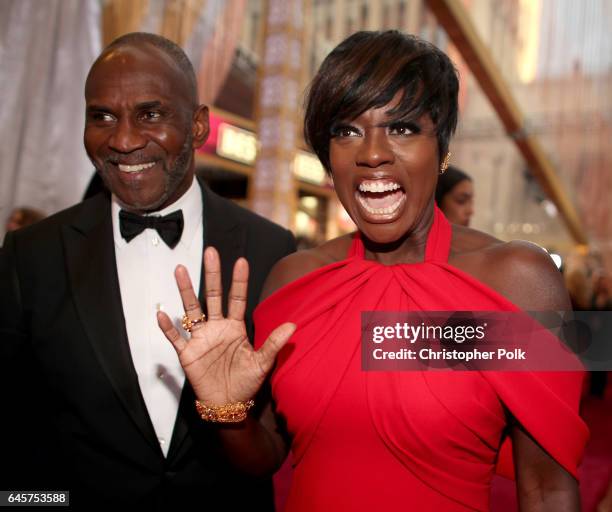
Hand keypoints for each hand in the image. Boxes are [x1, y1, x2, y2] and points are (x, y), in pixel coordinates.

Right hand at [157, 246, 294, 404]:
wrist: (228, 404)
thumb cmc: (246, 382)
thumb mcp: (263, 363)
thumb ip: (274, 343)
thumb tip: (294, 326)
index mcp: (235, 327)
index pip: (237, 298)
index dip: (239, 281)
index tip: (241, 260)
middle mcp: (217, 327)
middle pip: (212, 296)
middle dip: (212, 274)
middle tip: (211, 252)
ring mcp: (201, 338)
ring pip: (191, 309)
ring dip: (185, 290)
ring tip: (180, 269)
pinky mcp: (188, 353)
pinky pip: (176, 338)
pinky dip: (169, 328)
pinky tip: (163, 314)